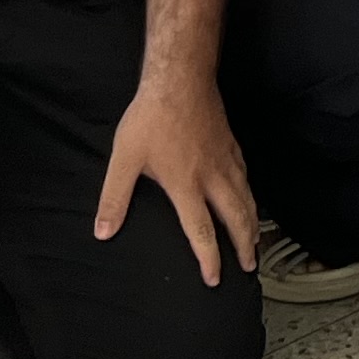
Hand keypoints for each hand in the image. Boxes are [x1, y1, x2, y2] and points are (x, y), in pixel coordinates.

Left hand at [95, 72, 258, 283]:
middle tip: (250, 266)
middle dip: (244, 245)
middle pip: (236, 218)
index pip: (201, 231)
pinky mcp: (231, 144)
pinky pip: (247, 177)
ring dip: (253, 223)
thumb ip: (114, 198)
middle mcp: (212, 177)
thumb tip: (103, 231)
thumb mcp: (124, 158)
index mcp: (186, 185)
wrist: (180, 79)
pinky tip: (249, 197)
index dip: (209, 258)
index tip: (214, 279)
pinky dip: (252, 195)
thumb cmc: (151, 118)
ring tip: (255, 241)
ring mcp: (226, 159)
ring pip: (247, 198)